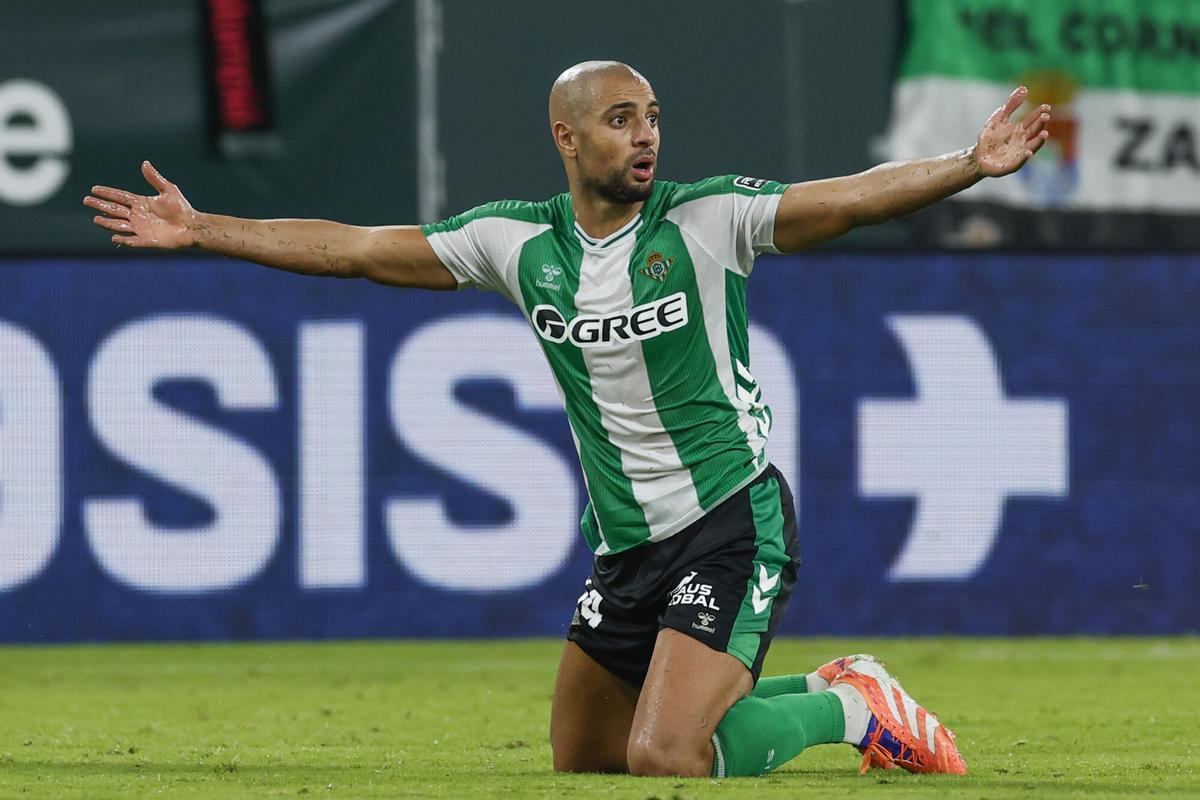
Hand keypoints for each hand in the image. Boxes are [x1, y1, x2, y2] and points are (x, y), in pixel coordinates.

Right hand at [84, 161, 201, 248]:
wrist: (193, 226)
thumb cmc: (182, 208)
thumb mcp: (168, 190)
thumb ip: (155, 178)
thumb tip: (145, 163)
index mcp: (140, 203)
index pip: (120, 196)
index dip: (107, 193)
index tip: (93, 189)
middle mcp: (137, 215)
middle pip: (115, 210)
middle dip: (100, 206)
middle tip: (86, 201)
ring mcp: (141, 228)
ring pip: (119, 225)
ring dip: (108, 223)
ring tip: (96, 219)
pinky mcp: (147, 240)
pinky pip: (133, 241)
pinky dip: (124, 240)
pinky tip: (115, 237)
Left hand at [972, 87, 1051, 177]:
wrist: (977, 157)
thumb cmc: (989, 139)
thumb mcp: (998, 119)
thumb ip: (1010, 105)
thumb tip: (1024, 88)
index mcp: (1020, 130)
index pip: (1033, 120)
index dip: (1040, 113)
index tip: (1046, 107)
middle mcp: (1023, 141)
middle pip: (1035, 131)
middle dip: (1041, 124)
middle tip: (1045, 116)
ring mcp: (1018, 153)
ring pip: (1032, 146)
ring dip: (1039, 141)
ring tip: (1045, 134)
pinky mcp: (1011, 165)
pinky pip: (1019, 161)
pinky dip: (1024, 157)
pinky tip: (1028, 152)